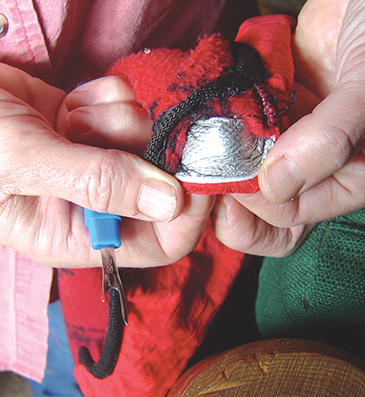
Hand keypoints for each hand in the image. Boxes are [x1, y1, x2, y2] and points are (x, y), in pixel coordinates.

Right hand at [0, 67, 212, 267]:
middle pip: (164, 185)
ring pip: (150, 140)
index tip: (192, 171)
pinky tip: (73, 101)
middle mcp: (97, 203)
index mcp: (79, 234)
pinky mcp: (95, 126)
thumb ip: (97, 182)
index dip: (187, 213)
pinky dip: (108, 98)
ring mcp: (99, 161)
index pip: (161, 243)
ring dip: (119, 120)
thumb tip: (169, 202)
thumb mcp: (22, 163)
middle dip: (145, 150)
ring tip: (72, 117)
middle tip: (106, 130)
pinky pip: (131, 109)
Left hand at [213, 0, 364, 255]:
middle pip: (273, 206)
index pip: (301, 213)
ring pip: (252, 170)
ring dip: (224, 160)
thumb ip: (335, 136)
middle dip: (236, 198)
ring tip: (205, 139)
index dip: (260, 202)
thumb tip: (277, 185)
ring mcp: (302, 135)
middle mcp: (331, 162)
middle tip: (208, 172)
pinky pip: (247, 129)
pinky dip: (226, 126)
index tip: (234, 168)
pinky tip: (213, 114)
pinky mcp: (283, 106)